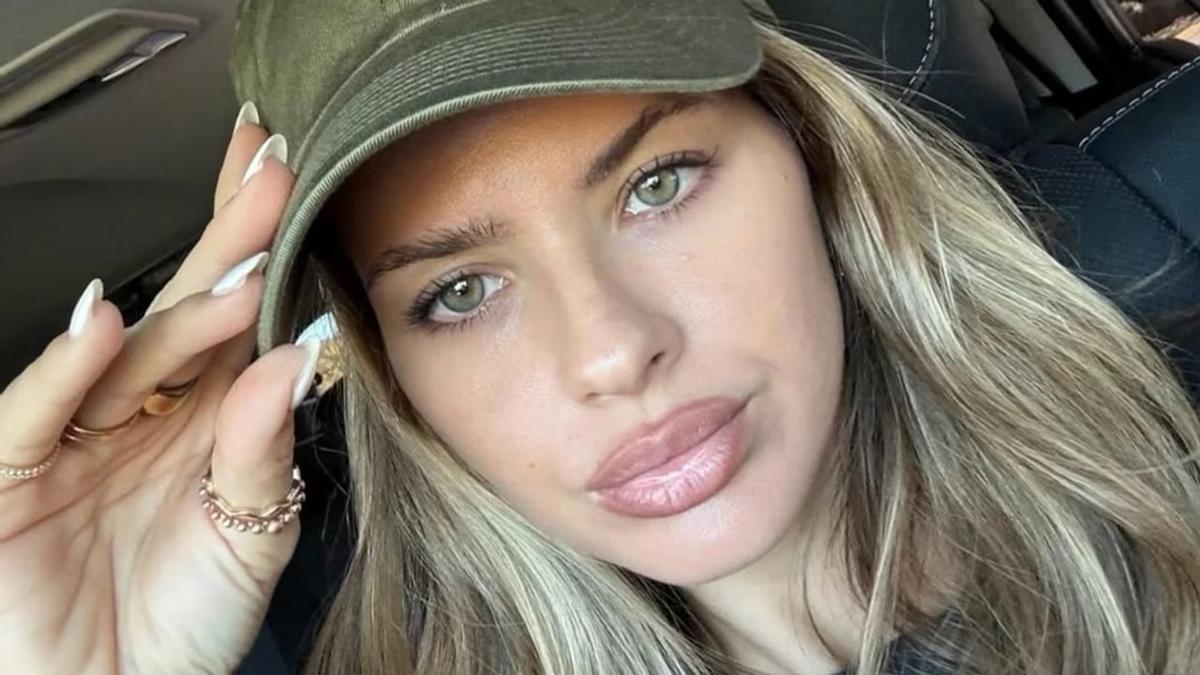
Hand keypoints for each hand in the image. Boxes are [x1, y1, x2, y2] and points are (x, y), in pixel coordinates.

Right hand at [0, 109, 313, 673]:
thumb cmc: (185, 622)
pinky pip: (37, 412)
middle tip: (270, 174)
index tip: (286, 173)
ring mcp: (72, 436)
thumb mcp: (253, 535)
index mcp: (203, 417)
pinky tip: (106, 322)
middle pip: (185, 309)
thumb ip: (265, 450)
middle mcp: (139, 412)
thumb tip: (295, 357)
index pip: (234, 314)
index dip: (255, 243)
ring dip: (180, 306)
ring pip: (127, 354)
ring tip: (238, 264)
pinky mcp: (12, 474)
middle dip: (228, 239)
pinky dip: (67, 368)